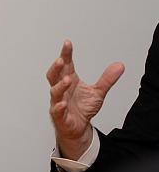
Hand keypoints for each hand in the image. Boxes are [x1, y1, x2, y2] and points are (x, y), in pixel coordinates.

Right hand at [46, 40, 124, 159]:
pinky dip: (59, 107)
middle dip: (56, 68)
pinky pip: (57, 110)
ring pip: (55, 92)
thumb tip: (119, 66)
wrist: (78, 128)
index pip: (66, 65)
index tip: (67, 43)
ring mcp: (58, 102)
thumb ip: (106, 79)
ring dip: (60, 86)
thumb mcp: (98, 92)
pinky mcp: (60, 116)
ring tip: (68, 80)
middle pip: (53, 76)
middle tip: (61, 59)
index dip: (65, 54)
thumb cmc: (82, 108)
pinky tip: (63, 103)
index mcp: (69, 81)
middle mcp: (62, 90)